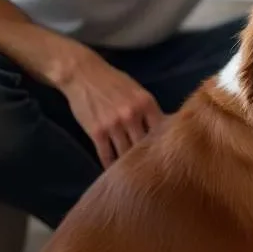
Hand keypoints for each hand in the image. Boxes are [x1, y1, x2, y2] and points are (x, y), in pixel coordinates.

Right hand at [56, 47, 164, 168]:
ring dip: (130, 165)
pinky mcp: (96, 132)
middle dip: (149, 159)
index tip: (169, 157)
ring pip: (126, 153)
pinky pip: (106, 154)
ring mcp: (114, 125)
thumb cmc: (114, 82)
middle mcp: (132, 115)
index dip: (165, 145)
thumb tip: (165, 128)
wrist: (83, 74)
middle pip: (145, 145)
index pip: (162, 130)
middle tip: (154, 173)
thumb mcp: (138, 91)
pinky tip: (114, 173)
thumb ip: (149, 109)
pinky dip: (110, 165)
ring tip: (136, 177)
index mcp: (146, 103)